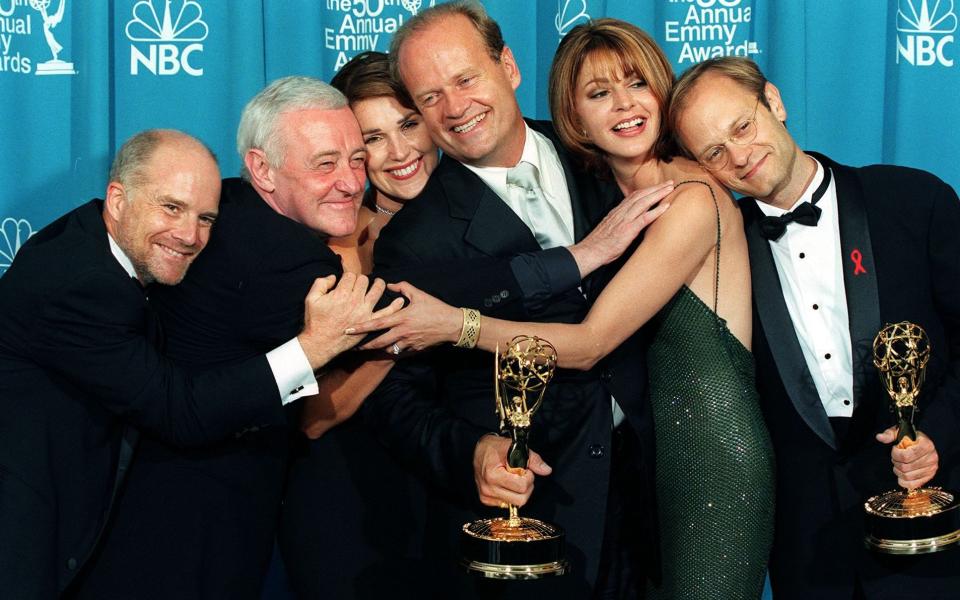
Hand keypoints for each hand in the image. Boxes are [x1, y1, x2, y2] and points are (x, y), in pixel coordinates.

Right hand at [297, 273, 403, 369]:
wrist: (321, 343)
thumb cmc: (316, 321)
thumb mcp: (311, 299)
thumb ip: (321, 283)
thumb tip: (332, 277)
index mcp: (341, 293)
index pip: (351, 276)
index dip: (349, 276)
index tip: (347, 281)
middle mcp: (355, 300)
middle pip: (364, 281)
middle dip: (362, 280)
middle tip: (360, 284)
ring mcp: (364, 311)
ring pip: (377, 291)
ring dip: (379, 284)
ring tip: (379, 284)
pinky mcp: (370, 323)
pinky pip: (386, 312)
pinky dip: (395, 306)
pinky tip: (400, 300)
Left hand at [347, 281, 462, 353]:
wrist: (452, 324)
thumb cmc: (435, 308)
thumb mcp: (419, 294)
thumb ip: (403, 288)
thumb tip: (390, 284)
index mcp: (401, 317)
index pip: (376, 323)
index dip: (361, 327)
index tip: (348, 330)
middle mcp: (402, 332)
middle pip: (379, 342)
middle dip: (365, 345)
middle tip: (354, 347)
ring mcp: (409, 342)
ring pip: (389, 349)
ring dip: (380, 348)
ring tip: (373, 346)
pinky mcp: (415, 348)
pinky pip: (401, 351)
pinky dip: (395, 349)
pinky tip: (392, 347)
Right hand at [473, 434, 551, 507]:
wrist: (480, 450)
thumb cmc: (497, 447)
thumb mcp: (515, 447)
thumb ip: (533, 459)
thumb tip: (547, 470)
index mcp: (493, 475)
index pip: (522, 487)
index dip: (528, 476)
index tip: (524, 468)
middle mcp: (488, 488)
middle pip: (521, 499)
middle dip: (526, 486)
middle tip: (521, 474)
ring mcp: (486, 496)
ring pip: (515, 503)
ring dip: (519, 491)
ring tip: (514, 478)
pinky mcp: (486, 500)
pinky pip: (507, 504)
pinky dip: (511, 494)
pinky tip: (507, 483)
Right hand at [568, 180, 673, 277]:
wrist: (590, 252)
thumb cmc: (599, 244)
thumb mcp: (609, 229)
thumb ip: (619, 223)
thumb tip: (628, 223)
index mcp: (617, 212)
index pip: (633, 197)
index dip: (646, 190)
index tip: (657, 187)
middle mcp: (621, 213)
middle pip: (640, 195)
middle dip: (655, 188)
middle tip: (669, 183)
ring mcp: (625, 220)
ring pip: (644, 202)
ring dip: (658, 194)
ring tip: (670, 189)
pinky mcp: (628, 230)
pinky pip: (644, 218)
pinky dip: (656, 211)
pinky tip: (666, 206)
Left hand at [876, 427, 938, 489]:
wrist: (920, 443)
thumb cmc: (909, 438)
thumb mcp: (899, 432)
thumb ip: (889, 434)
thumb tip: (879, 437)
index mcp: (926, 445)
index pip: (905, 456)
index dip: (895, 454)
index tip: (894, 449)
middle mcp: (932, 457)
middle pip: (905, 467)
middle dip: (896, 463)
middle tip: (896, 458)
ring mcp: (932, 468)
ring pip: (908, 476)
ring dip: (898, 471)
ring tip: (899, 464)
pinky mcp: (929, 476)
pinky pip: (913, 484)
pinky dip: (903, 481)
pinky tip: (901, 475)